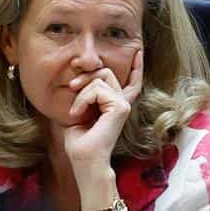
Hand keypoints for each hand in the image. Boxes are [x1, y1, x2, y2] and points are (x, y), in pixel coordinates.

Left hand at [61, 50, 144, 204]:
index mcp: (115, 105)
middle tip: (71, 87)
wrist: (84, 159)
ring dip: (81, 92)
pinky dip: (82, 99)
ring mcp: (123, 105)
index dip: (135, 66)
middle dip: (85, 76)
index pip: (130, 82)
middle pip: (105, 72)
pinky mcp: (120, 107)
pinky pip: (97, 88)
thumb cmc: (78, 140)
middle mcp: (122, 103)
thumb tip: (76, 78)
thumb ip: (84, 94)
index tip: (138, 51)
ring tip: (75, 111)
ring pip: (100, 78)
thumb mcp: (79, 110)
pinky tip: (78, 113)